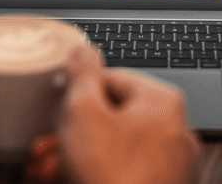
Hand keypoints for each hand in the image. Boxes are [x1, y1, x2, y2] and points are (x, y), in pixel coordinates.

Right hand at [54, 47, 201, 183]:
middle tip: (46, 146)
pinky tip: (64, 180)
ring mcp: (171, 168)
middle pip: (111, 120)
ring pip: (113, 152)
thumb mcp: (83, 113)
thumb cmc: (113, 177)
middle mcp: (174, 132)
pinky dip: (93, 177)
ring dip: (75, 159)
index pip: (111, 80)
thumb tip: (82, 51)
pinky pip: (121, 176)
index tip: (56, 107)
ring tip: (47, 170)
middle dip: (70, 135)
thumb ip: (81, 75)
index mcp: (162, 102)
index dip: (77, 94)